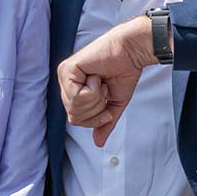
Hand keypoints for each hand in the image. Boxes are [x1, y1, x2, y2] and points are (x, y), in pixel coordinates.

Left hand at [57, 15, 153, 146]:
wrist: (132, 53)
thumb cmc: (124, 72)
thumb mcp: (114, 105)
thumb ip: (104, 122)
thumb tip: (98, 142)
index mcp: (74, 90)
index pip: (76, 119)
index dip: (95, 119)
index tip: (107, 105)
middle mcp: (66, 82)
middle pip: (74, 116)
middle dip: (96, 109)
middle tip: (105, 90)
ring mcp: (64, 75)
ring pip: (74, 108)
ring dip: (95, 98)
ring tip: (101, 81)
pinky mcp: (67, 69)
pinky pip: (76, 96)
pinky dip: (92, 90)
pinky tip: (96, 76)